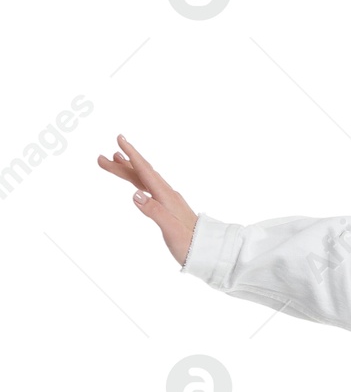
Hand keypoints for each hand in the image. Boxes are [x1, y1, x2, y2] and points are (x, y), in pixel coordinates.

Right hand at [97, 134, 198, 266]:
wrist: (208, 253)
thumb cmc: (190, 245)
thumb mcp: (171, 229)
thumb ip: (154, 211)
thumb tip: (135, 194)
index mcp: (167, 197)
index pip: (146, 172)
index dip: (132, 155)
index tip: (120, 139)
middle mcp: (167, 195)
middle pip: (142, 174)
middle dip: (122, 164)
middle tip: (101, 158)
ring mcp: (168, 201)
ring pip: (145, 180)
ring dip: (129, 170)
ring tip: (114, 160)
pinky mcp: (168, 209)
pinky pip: (150, 189)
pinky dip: (139, 181)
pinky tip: (135, 183)